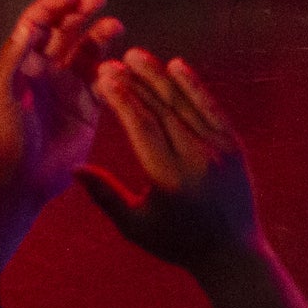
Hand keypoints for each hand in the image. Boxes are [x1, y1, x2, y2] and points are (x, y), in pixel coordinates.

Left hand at [0, 0, 124, 256]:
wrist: (22, 181)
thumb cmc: (5, 138)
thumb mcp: (0, 96)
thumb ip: (13, 59)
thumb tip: (29, 23)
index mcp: (23, 63)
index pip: (38, 24)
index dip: (54, 6)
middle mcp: (48, 70)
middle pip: (66, 30)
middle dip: (80, 11)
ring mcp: (70, 87)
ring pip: (89, 51)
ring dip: (100, 35)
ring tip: (114, 25)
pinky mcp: (89, 108)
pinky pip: (105, 82)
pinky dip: (113, 69)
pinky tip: (119, 63)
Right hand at [77, 49, 261, 273]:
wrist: (232, 253)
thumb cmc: (177, 242)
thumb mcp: (136, 226)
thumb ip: (105, 195)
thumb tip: (74, 168)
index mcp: (168, 178)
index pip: (141, 126)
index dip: (121, 98)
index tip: (102, 79)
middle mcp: (195, 158)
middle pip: (161, 108)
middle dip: (134, 81)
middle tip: (112, 62)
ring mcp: (219, 148)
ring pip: (185, 102)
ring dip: (159, 75)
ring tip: (136, 55)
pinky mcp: (234, 144)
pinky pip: (211, 107)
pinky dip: (193, 85)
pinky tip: (176, 66)